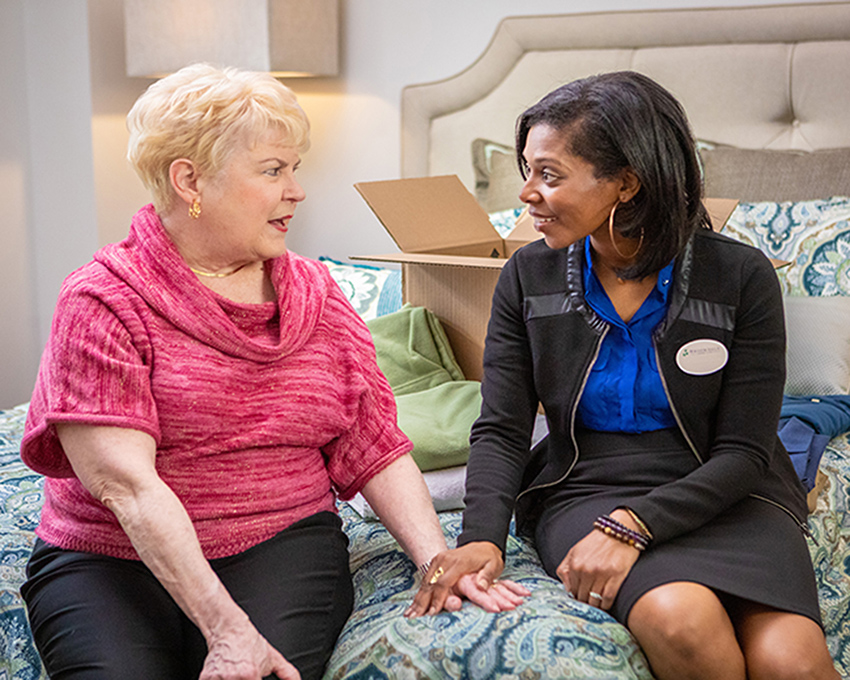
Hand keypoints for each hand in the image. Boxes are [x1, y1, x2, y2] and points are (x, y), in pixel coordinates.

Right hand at [199, 619, 299, 679]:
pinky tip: (226, 676)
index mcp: (251, 674)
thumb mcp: (273, 659)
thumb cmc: (250, 643)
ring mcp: (219, 678)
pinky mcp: (206, 678)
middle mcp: (234, 677)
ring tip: (235, 675)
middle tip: (245, 676)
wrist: (229, 629)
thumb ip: (288, 674)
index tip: (255, 678)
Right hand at [404, 542, 529, 617]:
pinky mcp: (436, 562)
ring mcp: (439, 559)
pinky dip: (420, 593)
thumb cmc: (488, 558)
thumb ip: (487, 576)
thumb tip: (481, 586)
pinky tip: (414, 605)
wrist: (483, 544)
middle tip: (415, 617)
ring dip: (418, 599)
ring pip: (426, 581)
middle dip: (422, 601)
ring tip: (410, 615)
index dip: (438, 598)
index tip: (433, 612)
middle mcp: (445, 559)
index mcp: (459, 562)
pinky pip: (426, 579)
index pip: (444, 582)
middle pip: (431, 582)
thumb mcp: (494, 565)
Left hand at [557, 510, 641, 610]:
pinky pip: (607, 599)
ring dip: (595, 606)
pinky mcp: (616, 577)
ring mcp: (601, 574)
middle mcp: (586, 570)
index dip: (575, 597)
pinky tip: (605, 604)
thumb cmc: (597, 542)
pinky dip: (606, 605)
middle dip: (585, 603)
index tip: (579, 600)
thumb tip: (566, 588)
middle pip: (582, 598)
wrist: (619, 531)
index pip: (571, 591)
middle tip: (588, 605)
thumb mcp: (575, 551)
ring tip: (596, 605)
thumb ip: (566, 569)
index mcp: (575, 564)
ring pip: (594, 601)